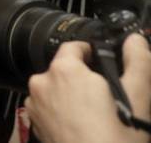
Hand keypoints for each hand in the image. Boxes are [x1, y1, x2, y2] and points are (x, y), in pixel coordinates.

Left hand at [26, 37, 150, 142]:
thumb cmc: (115, 140)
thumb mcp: (138, 98)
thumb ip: (138, 62)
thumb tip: (135, 41)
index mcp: (64, 70)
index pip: (75, 46)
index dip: (93, 52)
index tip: (107, 64)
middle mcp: (42, 83)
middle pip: (65, 69)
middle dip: (85, 78)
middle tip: (109, 98)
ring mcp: (35, 105)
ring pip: (56, 89)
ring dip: (73, 96)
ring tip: (98, 116)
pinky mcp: (35, 123)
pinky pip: (50, 107)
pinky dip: (64, 111)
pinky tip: (84, 126)